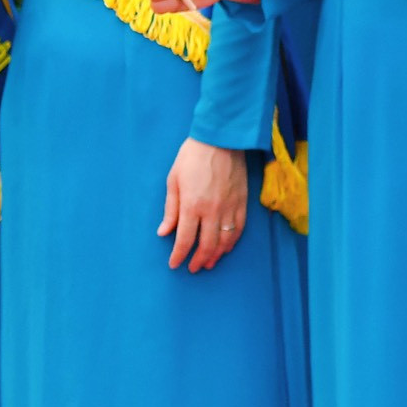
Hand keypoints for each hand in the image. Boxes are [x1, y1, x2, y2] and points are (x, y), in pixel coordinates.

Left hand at [158, 139, 248, 271]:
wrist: (222, 138)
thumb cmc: (192, 157)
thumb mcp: (174, 180)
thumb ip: (170, 209)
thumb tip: (164, 232)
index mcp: (191, 205)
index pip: (184, 240)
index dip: (178, 255)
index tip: (174, 264)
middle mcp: (212, 211)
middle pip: (206, 245)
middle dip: (197, 260)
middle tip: (192, 267)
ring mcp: (230, 207)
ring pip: (225, 241)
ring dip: (216, 255)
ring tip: (208, 263)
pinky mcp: (242, 202)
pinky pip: (239, 229)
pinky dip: (232, 242)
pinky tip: (226, 247)